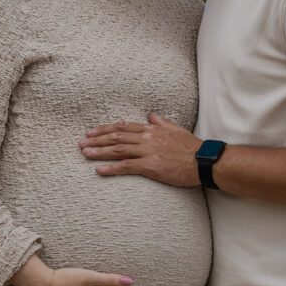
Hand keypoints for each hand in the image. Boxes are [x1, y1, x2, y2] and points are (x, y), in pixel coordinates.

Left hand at [79, 113, 200, 186]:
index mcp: (152, 129)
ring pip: (117, 149)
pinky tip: (99, 170)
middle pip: (116, 136)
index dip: (106, 129)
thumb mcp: (176, 129)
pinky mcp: (150, 166)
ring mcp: (148, 151)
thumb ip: (161, 122)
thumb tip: (151, 115)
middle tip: (81, 143)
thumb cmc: (192, 147)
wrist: (204, 161)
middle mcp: (147, 138)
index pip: (123, 126)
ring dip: (99, 151)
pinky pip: (126, 166)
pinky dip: (111, 168)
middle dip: (97, 139)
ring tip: (85, 153)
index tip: (92, 131)